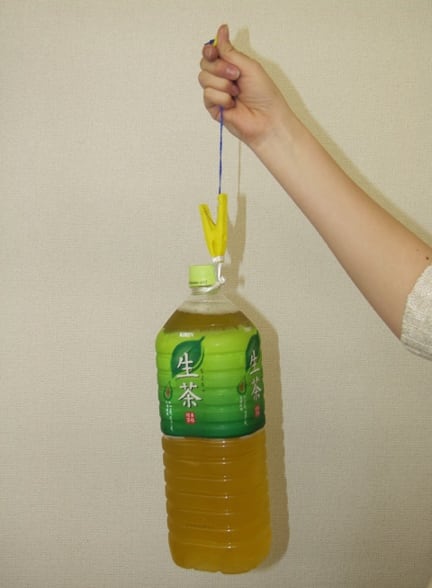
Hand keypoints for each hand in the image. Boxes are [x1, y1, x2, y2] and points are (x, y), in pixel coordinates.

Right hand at [198, 24, 293, 150]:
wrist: (267, 119)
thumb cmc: (264, 94)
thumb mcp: (248, 66)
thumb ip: (230, 51)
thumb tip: (221, 30)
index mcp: (230, 66)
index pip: (211, 53)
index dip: (210, 51)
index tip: (214, 52)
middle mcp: (222, 78)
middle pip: (204, 64)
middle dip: (219, 67)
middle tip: (236, 75)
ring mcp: (216, 93)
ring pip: (204, 78)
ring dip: (223, 84)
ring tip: (237, 92)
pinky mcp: (213, 108)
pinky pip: (208, 95)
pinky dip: (222, 98)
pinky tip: (232, 104)